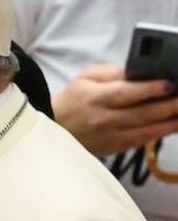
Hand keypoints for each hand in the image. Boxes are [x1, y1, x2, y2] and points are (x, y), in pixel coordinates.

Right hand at [52, 65, 177, 154]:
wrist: (55, 127)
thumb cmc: (73, 98)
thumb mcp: (86, 77)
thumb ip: (112, 73)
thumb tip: (141, 74)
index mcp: (94, 98)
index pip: (125, 93)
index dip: (150, 89)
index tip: (170, 84)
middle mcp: (102, 119)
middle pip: (142, 113)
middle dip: (170, 106)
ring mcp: (109, 136)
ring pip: (147, 130)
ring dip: (171, 122)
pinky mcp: (115, 148)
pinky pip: (143, 141)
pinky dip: (162, 133)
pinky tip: (175, 124)